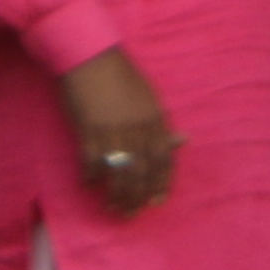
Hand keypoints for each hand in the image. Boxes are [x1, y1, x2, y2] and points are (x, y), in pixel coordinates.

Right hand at [61, 50, 171, 216]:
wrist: (89, 56)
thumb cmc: (119, 76)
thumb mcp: (149, 98)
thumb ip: (162, 123)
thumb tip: (182, 142)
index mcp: (157, 119)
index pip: (164, 159)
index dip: (162, 183)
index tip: (157, 201)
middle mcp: (138, 128)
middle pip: (143, 171)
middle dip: (138, 196)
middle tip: (132, 213)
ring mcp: (113, 129)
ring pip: (120, 171)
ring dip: (116, 193)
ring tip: (113, 208)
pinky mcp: (88, 128)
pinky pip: (91, 160)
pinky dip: (90, 176)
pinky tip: (89, 185)